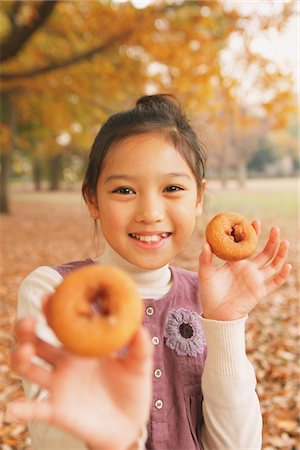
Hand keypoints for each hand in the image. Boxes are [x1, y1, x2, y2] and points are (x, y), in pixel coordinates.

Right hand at [7, 315, 152, 449]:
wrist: (129, 424)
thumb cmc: (132, 389)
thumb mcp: (139, 365)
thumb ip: (140, 347)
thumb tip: (140, 328)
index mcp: (82, 347)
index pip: (62, 323)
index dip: (52, 309)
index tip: (48, 296)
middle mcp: (65, 363)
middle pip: (37, 342)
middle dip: (26, 330)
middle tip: (28, 321)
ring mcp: (59, 385)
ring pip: (29, 369)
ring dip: (21, 359)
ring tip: (26, 352)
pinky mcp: (57, 410)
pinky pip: (35, 409)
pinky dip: (22, 408)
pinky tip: (12, 408)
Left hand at [199, 222, 291, 320]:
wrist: (216, 314)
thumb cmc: (209, 294)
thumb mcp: (205, 274)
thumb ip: (205, 259)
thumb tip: (206, 243)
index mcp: (236, 263)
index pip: (248, 245)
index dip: (253, 234)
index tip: (255, 222)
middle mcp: (249, 269)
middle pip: (265, 252)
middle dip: (271, 240)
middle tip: (275, 228)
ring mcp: (256, 280)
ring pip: (273, 265)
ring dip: (280, 254)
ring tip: (284, 242)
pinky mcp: (260, 291)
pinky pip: (274, 283)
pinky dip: (282, 276)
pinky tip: (287, 266)